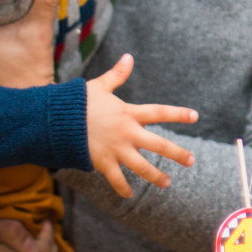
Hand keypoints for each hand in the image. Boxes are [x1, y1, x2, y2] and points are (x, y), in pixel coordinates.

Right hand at [86, 54, 198, 196]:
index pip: (160, 112)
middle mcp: (127, 133)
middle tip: (192, 161)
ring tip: (168, 183)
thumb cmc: (78, 102)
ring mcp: (116, 149)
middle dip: (177, 154)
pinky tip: (130, 194)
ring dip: (156, 176)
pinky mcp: (102, 162)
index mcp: (129, 113)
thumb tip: (128, 56)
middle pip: (158, 145)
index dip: (178, 113)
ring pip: (141, 166)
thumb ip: (117, 75)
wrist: (55, 121)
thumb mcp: (100, 86)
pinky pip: (116, 179)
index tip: (195, 116)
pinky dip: (123, 188)